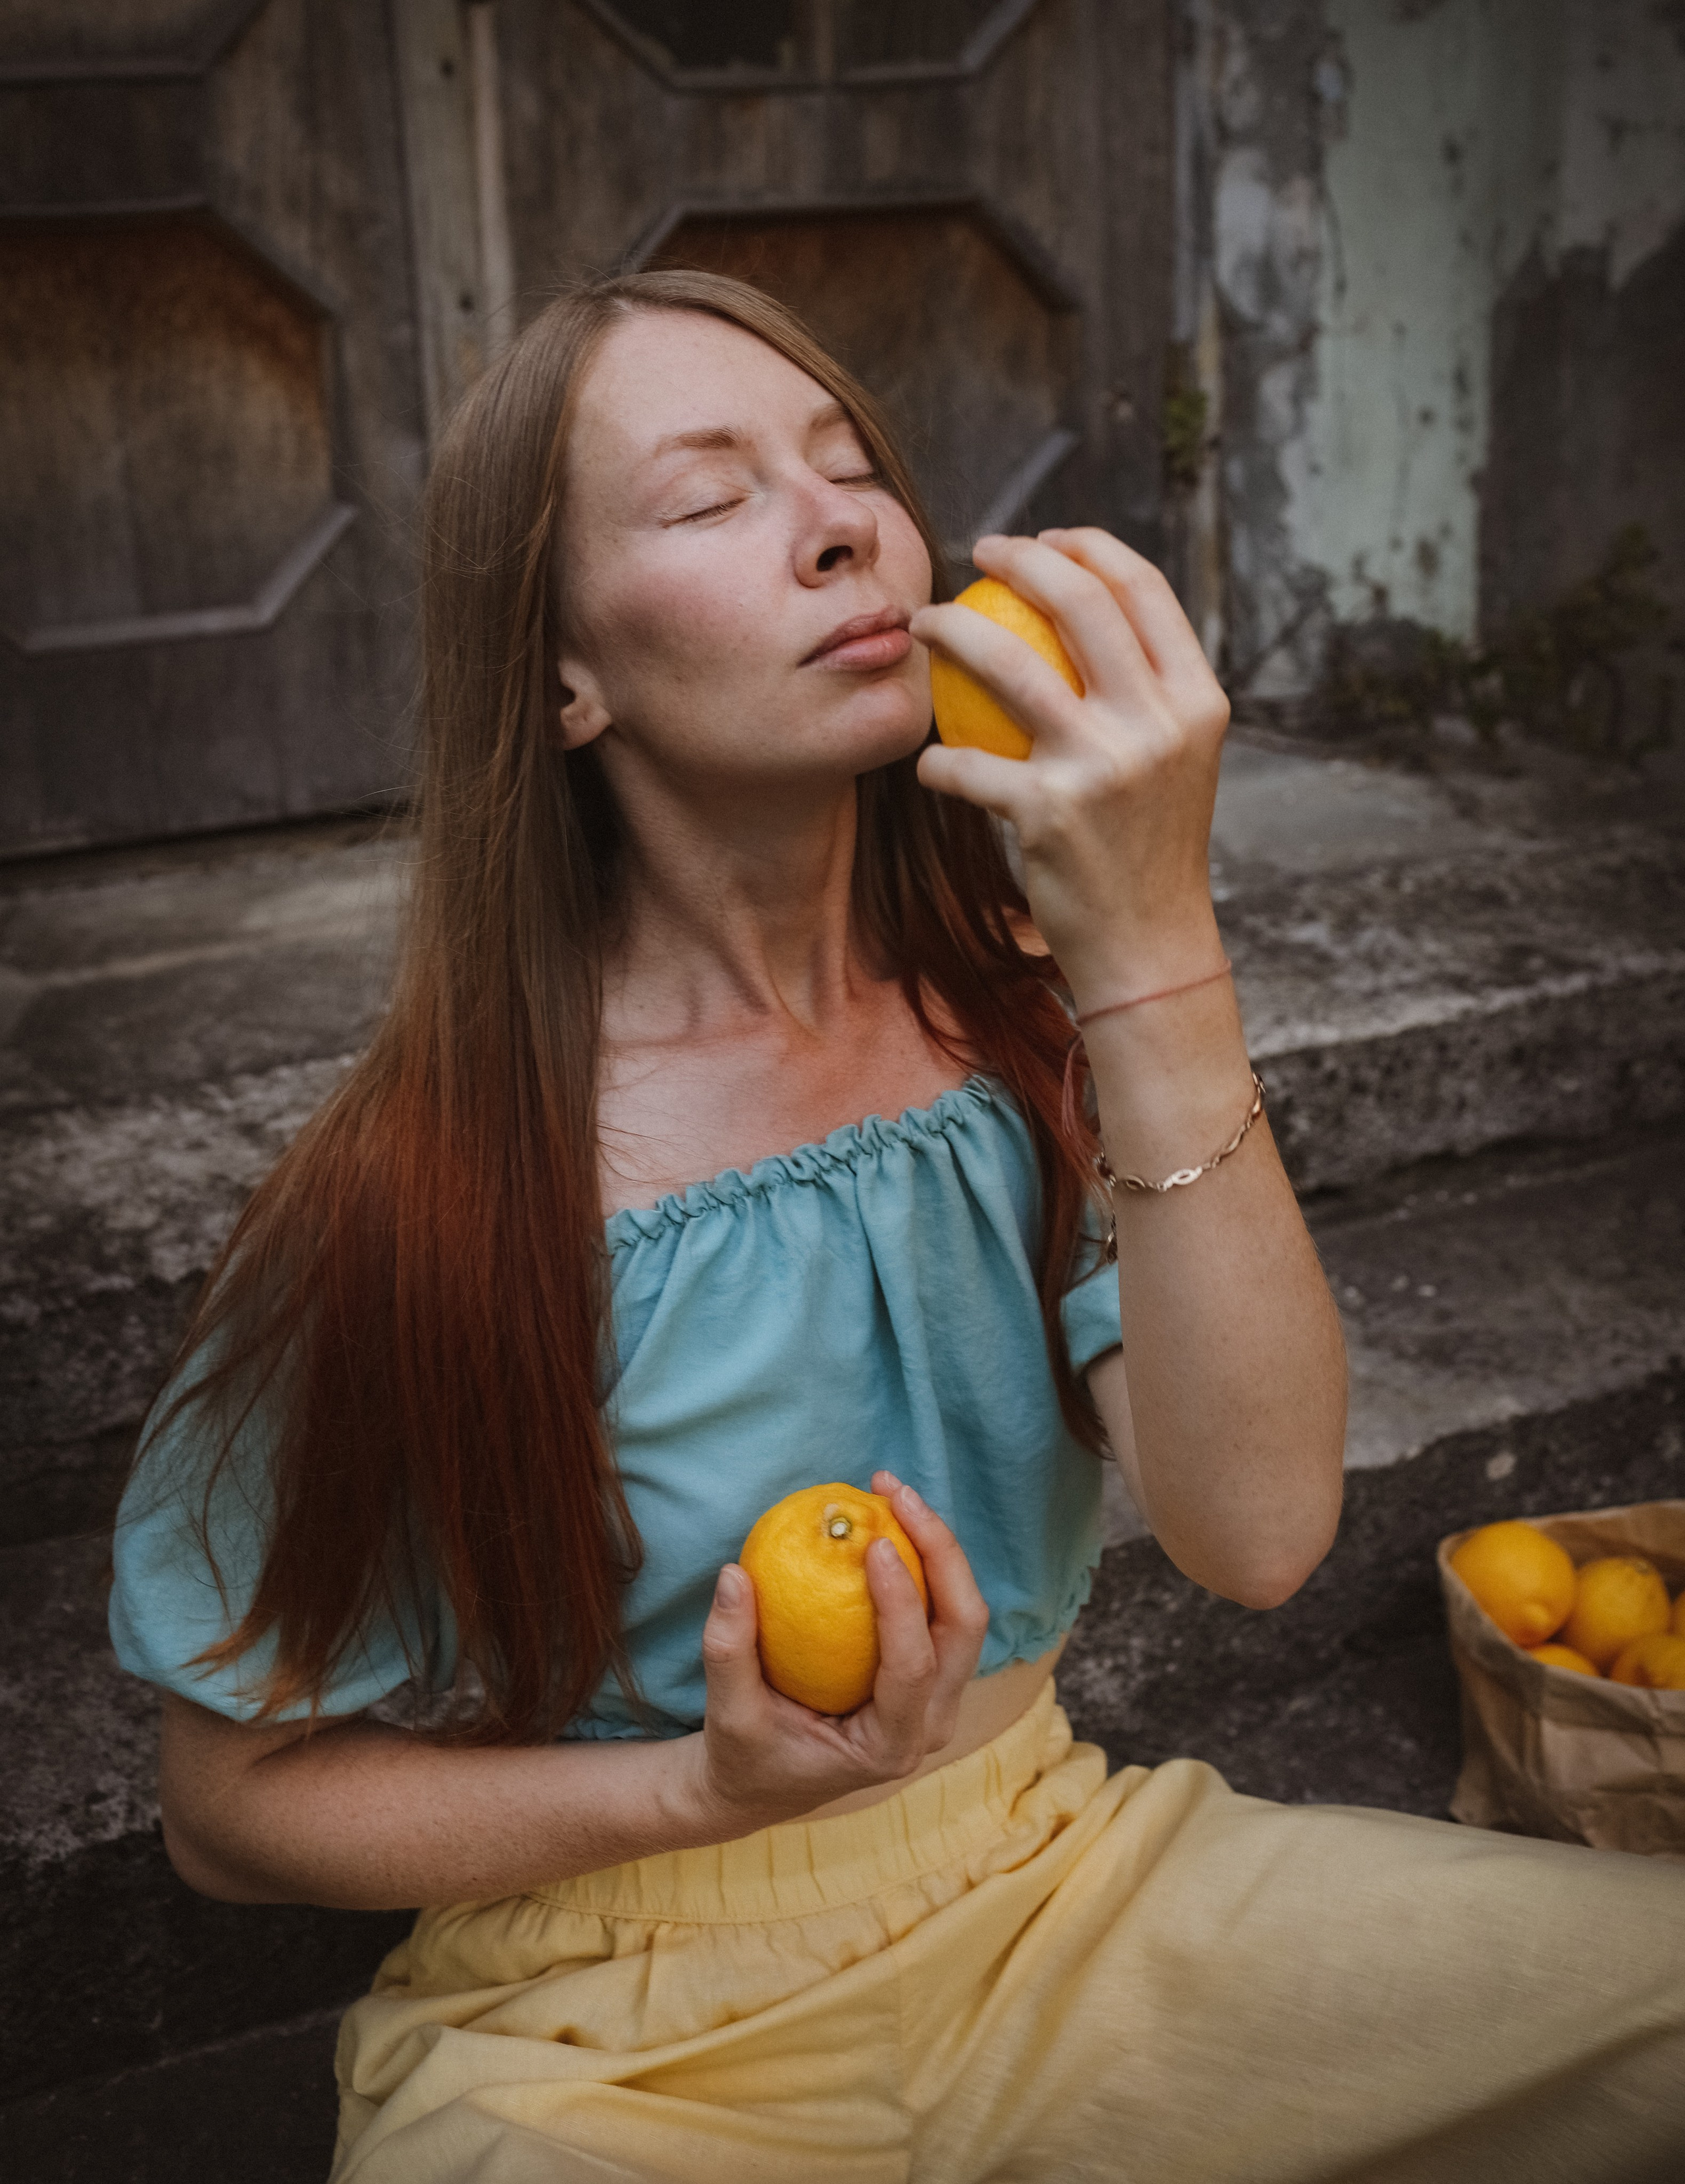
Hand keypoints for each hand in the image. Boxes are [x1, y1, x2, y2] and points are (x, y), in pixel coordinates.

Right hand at [686, 1474, 988, 1832]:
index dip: (903, 1603)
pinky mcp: (929, 1675)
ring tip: (892, 1492)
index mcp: (889, 1747)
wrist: (762, 1783)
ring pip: (963, 1613)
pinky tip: (886, 1516)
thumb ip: (728, 1650)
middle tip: (895, 1494)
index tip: (875, 1542)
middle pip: (965, 1630)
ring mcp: (937, 1700)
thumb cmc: (745, 1755)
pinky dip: (922, 1559)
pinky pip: (941, 1609)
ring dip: (938, 1547)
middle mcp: (929, 1725)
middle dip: (942, 1552)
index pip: (913, 1668)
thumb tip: (734, 1574)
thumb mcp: (727, 1715)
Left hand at [912, 528, 1229, 1005]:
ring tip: (921, 626)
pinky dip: (937, 763)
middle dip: (1019, 558)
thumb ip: (1144, 693)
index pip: (1143, 589)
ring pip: (1007, 663)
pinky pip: (966, 765)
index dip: (1087, 547)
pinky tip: (928, 764)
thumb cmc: (1149, 848)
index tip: (1043, 541)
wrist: (1149, 946)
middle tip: (976, 555)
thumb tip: (1084, 613)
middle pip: (1080, 601)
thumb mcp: (1174, 761)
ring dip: (949, 631)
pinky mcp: (1048, 812)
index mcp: (1197, 701)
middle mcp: (1158, 724)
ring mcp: (1104, 766)